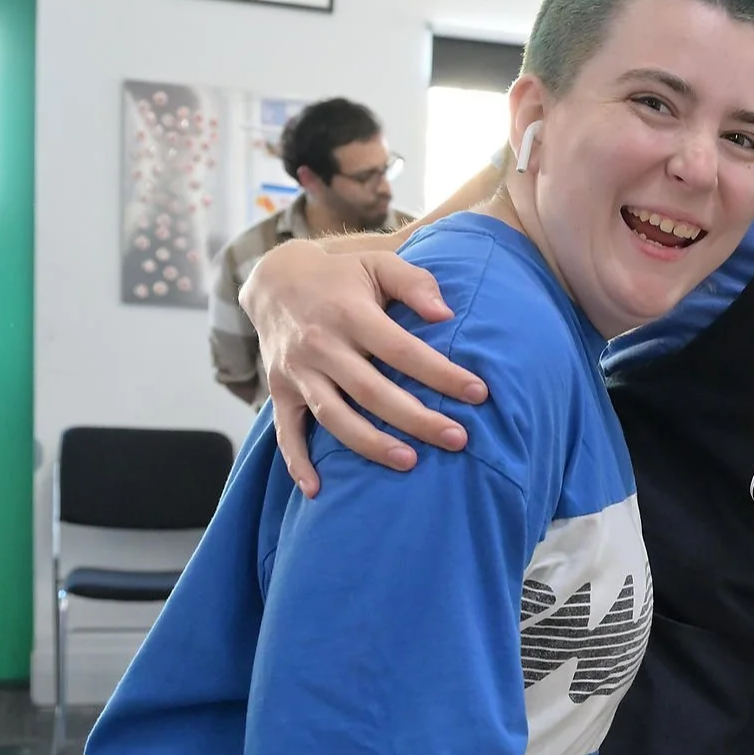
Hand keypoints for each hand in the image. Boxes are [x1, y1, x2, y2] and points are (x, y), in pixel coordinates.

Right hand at [240, 238, 486, 496]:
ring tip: (410, 463)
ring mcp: (297, 372)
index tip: (479, 393)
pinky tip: (318, 491)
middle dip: (416, 419)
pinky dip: (297, 463)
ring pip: (334, 416)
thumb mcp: (377, 263)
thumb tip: (446, 314)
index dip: (441, 373)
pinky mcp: (279, 391)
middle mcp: (320, 345)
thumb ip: (414, 283)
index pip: (402, 350)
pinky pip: (285, 432)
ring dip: (370, 444)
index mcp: (350, 314)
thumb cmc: (342, 275)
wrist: (274, 279)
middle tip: (458, 439)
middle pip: (372, 391)